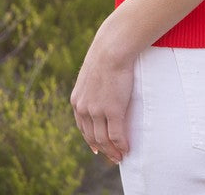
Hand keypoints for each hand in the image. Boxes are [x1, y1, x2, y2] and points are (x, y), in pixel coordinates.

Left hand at [70, 32, 134, 163]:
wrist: (112, 48)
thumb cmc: (106, 54)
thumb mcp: (92, 72)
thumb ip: (92, 85)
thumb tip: (100, 85)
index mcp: (77, 100)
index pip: (82, 127)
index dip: (90, 139)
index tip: (97, 147)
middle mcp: (84, 109)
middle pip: (92, 137)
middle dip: (102, 149)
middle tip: (111, 156)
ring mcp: (98, 111)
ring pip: (104, 139)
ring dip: (112, 151)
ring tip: (120, 156)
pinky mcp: (113, 110)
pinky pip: (117, 135)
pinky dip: (122, 145)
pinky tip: (127, 149)